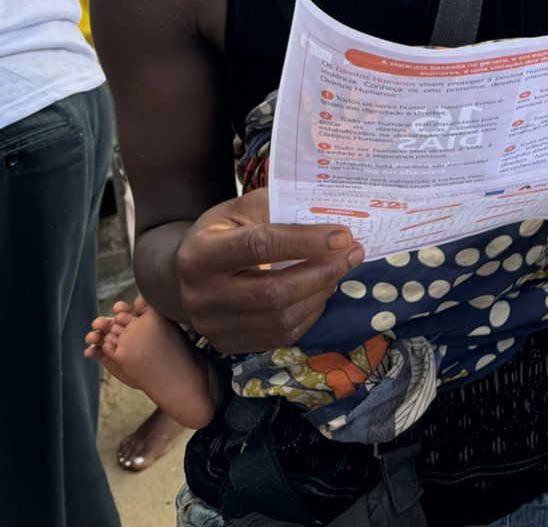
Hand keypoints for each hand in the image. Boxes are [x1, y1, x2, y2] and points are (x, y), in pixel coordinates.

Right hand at [174, 188, 365, 354]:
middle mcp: (200, 294)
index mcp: (199, 253)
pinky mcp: (228, 344)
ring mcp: (213, 325)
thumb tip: (331, 218)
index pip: (259, 246)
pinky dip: (310, 313)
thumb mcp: (241, 210)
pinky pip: (281, 335)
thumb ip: (279, 209)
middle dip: (322, 272)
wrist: (189, 274)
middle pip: (273, 292)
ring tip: (339, 269)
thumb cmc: (223, 233)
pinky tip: (320, 291)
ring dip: (321, 292)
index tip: (342, 235)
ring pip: (281, 318)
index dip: (305, 241)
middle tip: (353, 253)